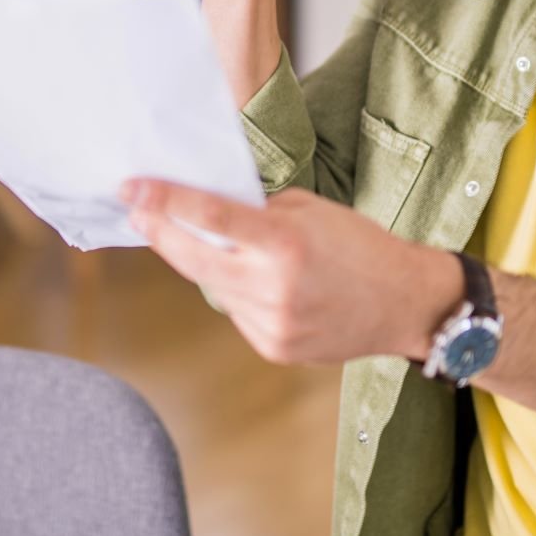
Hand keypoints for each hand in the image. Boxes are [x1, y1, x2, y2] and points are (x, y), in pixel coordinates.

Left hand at [121, 177, 461, 365]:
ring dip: (208, 263)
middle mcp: (274, 287)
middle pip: (194, 259)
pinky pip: (237, 312)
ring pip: (214, 287)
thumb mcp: (310, 210)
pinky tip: (265, 283)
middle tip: (137, 210)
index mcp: (286, 243)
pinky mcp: (274, 347)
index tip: (130, 188)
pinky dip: (239, 292)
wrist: (405, 304)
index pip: (210, 217)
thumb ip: (258, 212)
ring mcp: (272, 324)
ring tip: (225, 246)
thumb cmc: (361, 246)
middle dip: (161, 233)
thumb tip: (207, 209)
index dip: (164, 201)